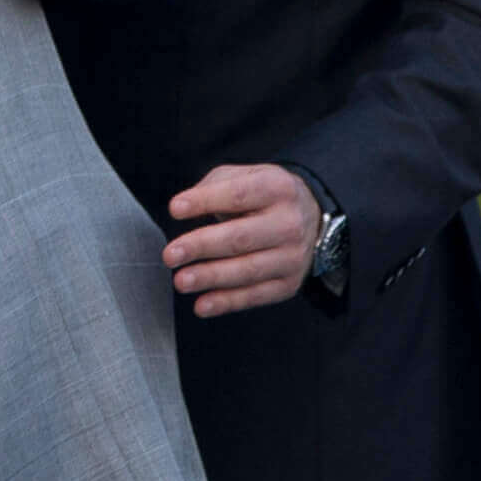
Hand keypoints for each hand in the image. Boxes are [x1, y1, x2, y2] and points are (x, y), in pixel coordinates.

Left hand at [165, 164, 321, 316]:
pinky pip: (255, 296)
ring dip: (211, 278)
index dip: (205, 201)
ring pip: (248, 270)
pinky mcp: (288, 284)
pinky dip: (226, 302)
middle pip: (241, 237)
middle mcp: (290, 224)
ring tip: (181, 280)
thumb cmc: (264, 196)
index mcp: (277, 189)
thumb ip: (214, 186)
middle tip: (171, 254)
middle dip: (202, 246)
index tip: (175, 209)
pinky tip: (202, 304)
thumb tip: (183, 207)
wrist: (310, 217)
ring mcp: (292, 257)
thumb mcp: (245, 176)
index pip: (238, 195)